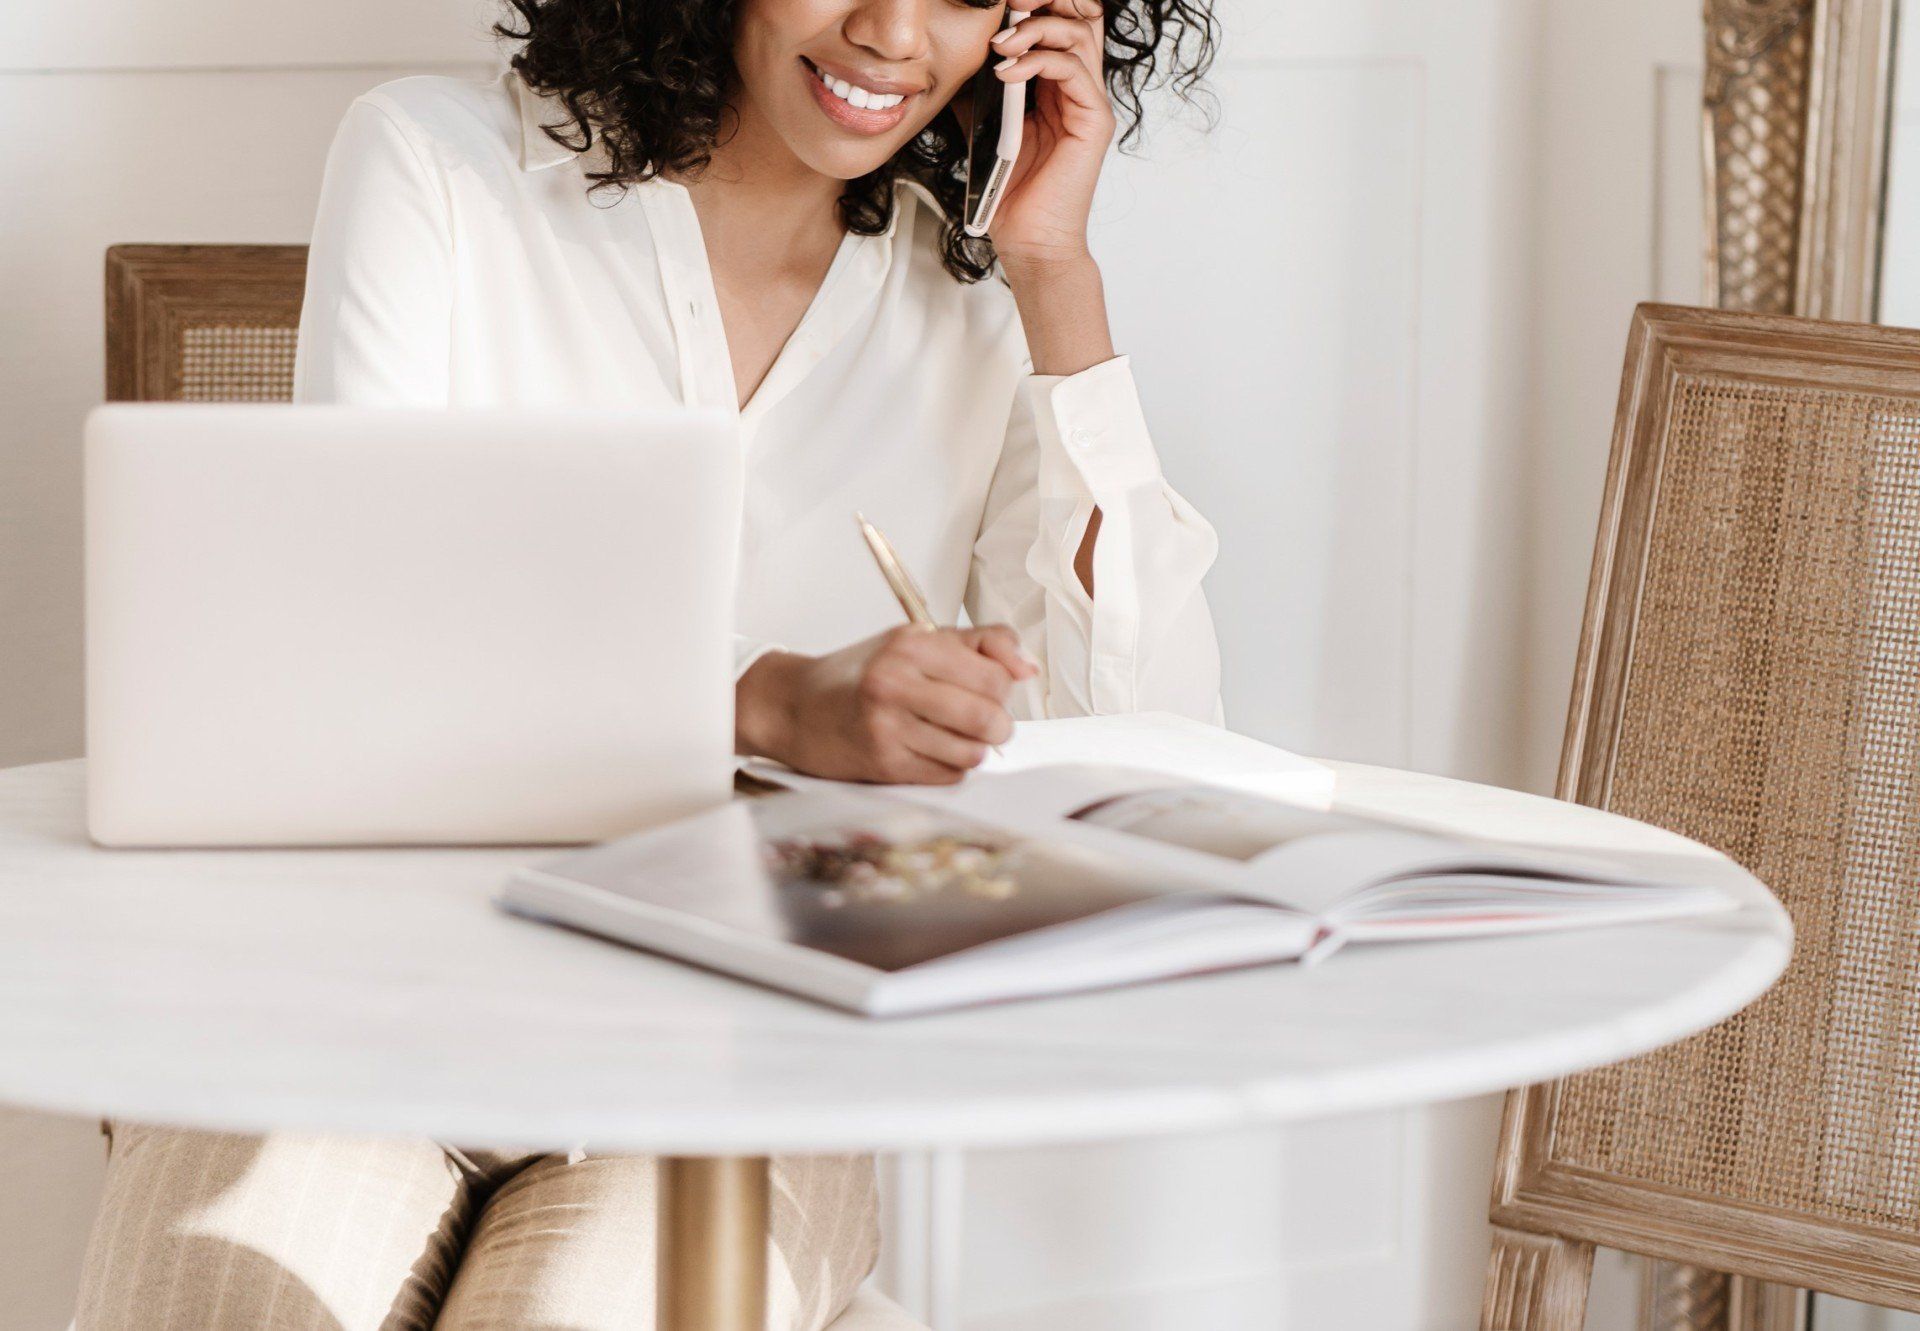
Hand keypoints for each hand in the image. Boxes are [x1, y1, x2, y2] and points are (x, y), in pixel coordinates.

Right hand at [736, 625, 1039, 783]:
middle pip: (989, 718)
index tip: (990, 692)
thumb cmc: (861, 673)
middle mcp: (897, 682)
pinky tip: (930, 751)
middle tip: (984, 722)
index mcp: (912, 645)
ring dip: (973, 749)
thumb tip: (1029, 668)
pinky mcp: (883, 763)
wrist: (794, 706)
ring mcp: (888, 726)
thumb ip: (981, 644)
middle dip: (997, 726)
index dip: (1003, 690)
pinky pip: (948, 776)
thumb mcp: (916, 640)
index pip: (996, 677)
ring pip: (972, 753)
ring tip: (953, 737)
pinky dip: (950, 768)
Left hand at [984, 0, 1112, 267]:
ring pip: (1079, 33)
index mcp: (1057, 84)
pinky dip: (1037, 61)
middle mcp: (1080, 87)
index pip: (1061, 20)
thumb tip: (960, 55)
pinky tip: (1007, 72)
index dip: (1038, 4)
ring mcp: (1090, 103)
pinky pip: (1072, 70)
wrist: (1029, 241)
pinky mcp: (1094, 121)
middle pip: (1083, 14)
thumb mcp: (985, 127)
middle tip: (1012, 2)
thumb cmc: (1011, 193)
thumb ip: (982, 90)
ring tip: (1000, 44)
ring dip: (1035, 28)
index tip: (1001, 4)